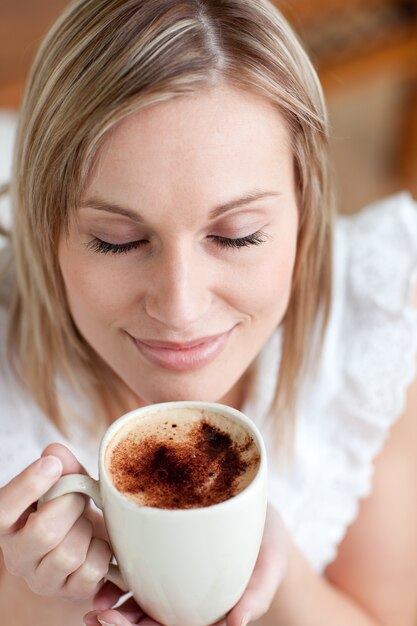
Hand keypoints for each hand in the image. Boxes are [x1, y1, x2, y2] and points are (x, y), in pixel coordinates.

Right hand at [0, 443, 111, 600]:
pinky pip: (92, 569)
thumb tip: (55, 452)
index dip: (28, 485)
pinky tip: (96, 543)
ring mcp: (43, 579)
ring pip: (69, 553)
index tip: (51, 464)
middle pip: (44, 531)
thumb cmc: (69, 510)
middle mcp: (18, 556)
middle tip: (79, 497)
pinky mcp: (71, 593)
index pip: (3, 509)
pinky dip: (102, 551)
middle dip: (71, 505)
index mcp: (8, 524)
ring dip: (87, 529)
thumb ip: (61, 467)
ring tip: (85, 523)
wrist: (82, 547)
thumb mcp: (64, 484)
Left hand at [84, 504, 287, 625]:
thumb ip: (258, 593)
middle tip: (98, 615)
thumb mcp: (271, 565)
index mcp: (206, 610)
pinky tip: (104, 565)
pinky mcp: (165, 549)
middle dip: (121, 623)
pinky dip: (119, 570)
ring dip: (113, 602)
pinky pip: (140, 564)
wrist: (263, 512)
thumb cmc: (268, 544)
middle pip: (149, 618)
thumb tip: (236, 624)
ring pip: (139, 597)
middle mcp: (185, 598)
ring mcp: (173, 575)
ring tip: (95, 601)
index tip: (117, 623)